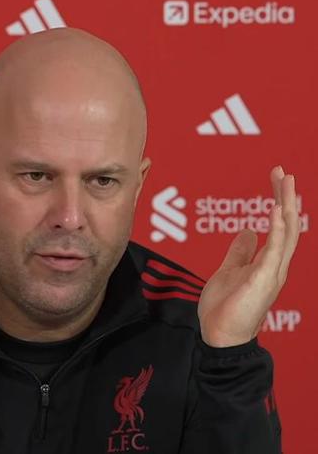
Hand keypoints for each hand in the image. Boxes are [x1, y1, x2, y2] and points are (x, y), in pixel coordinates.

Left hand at [198, 166, 300, 346]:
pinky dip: (277, 229)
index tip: (276, 177)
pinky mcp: (263, 280)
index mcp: (267, 263)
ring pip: (286, 234)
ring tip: (285, 182)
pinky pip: (274, 251)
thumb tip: (247, 230)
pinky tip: (275, 210)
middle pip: (287, 225)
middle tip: (283, 171)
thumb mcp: (229, 270)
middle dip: (285, 196)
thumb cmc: (225, 307)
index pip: (278, 226)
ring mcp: (272, 273)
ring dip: (285, 205)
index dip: (279, 201)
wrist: (220, 335)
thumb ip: (240, 252)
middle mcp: (275, 266)